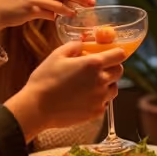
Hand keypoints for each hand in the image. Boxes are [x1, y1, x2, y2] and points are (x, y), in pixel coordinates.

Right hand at [6, 41, 123, 141]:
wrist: (37, 108)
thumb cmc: (45, 79)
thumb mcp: (57, 55)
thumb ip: (75, 45)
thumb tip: (84, 43)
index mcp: (93, 64)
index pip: (119, 54)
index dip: (116, 52)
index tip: (111, 53)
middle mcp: (101, 80)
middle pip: (119, 71)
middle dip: (112, 67)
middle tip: (98, 68)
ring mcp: (100, 98)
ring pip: (114, 88)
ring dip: (107, 84)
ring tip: (90, 84)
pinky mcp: (96, 112)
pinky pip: (105, 102)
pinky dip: (99, 98)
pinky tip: (85, 96)